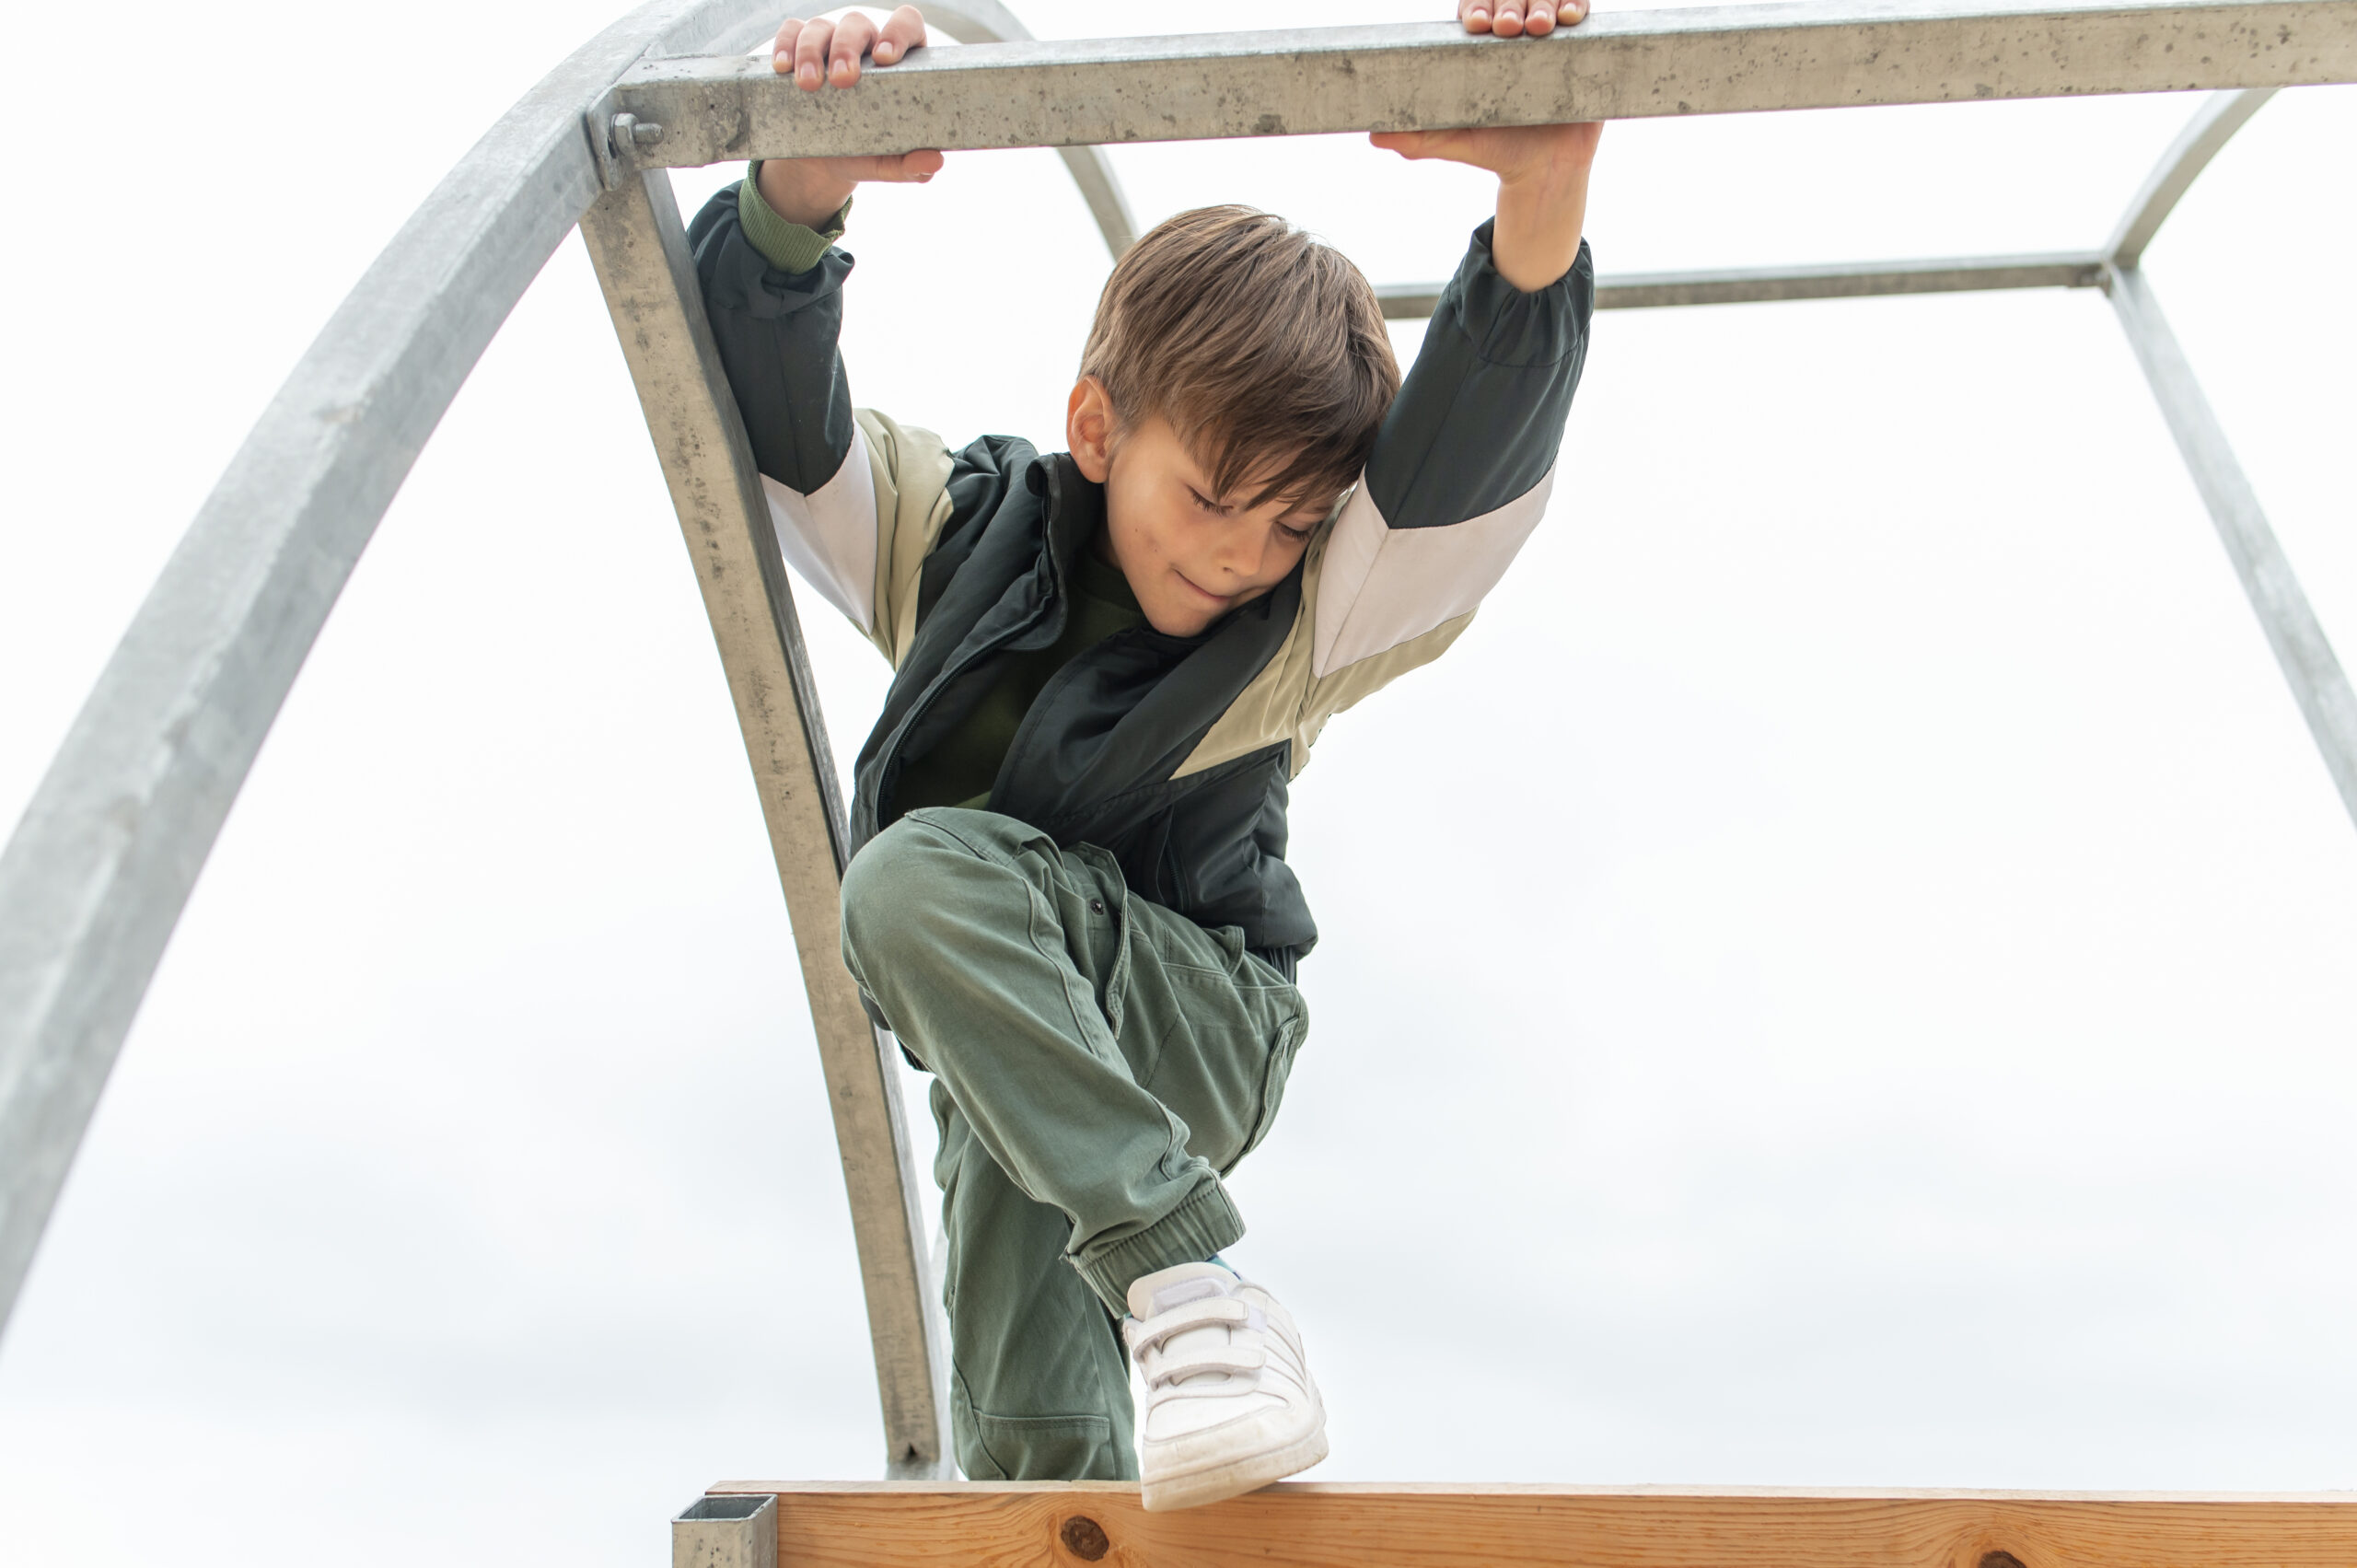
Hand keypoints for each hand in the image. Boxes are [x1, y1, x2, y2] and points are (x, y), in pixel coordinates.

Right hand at [757, 6, 942, 226]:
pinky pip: (790, 32)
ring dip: (811, 51)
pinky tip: (781, 69)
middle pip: (857, 24)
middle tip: (842, 80)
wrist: (821, 161)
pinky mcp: (798, 49)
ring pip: (820, 27)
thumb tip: (934, 162)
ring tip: (808, 84)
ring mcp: (829, 42)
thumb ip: (912, 164)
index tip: (884, 58)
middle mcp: (865, 43)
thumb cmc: (865, 152)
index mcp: (898, 61)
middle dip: (847, 48)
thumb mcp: (887, 162)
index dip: (897, 33)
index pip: (906, 25)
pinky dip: (784, 46)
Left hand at [1368, 1, 1600, 290]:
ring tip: (1539, 27)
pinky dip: (1577, 6)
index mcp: (1481, 44)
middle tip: (1508, 27)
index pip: (1476, 8)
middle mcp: (1516, 31)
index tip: (1475, 24)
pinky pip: (1582, 9)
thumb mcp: (1454, 142)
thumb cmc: (1496, 149)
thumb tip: (1374, 136)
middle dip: (1510, 4)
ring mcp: (1549, 34)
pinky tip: (1571, 19)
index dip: (1476, 7)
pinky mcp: (1582, 42)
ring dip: (1543, 3)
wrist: (1545, 170)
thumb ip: (1417, 137)